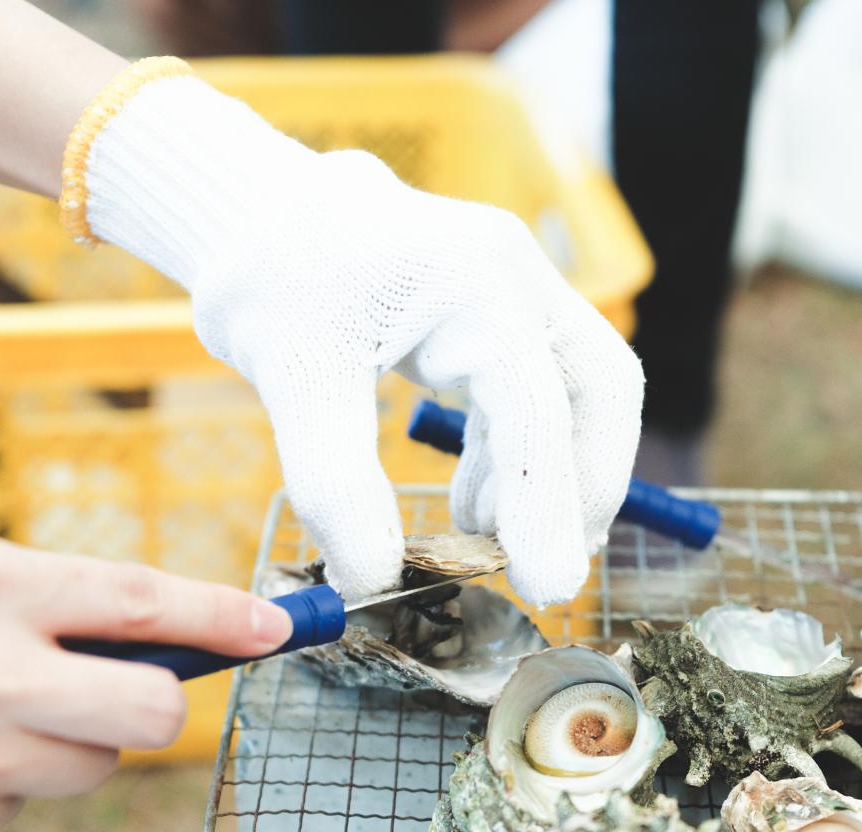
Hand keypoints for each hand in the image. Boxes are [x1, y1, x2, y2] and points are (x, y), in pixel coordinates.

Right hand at [0, 526, 289, 831]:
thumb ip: (27, 589)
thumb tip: (145, 624)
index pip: (135, 602)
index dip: (221, 618)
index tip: (279, 629)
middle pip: (149, 714)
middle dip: (152, 707)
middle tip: (115, 696)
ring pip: (91, 769)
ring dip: (60, 746)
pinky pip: (23, 810)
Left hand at [78, 69, 644, 605]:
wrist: (259, 216)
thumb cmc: (274, 282)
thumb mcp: (290, 379)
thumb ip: (334, 483)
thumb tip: (375, 579)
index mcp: (473, 282)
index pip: (536, 406)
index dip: (546, 503)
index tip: (546, 586)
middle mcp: (515, 277)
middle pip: (601, 390)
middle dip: (583, 486)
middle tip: (546, 570)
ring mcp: (518, 289)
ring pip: (581, 392)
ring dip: (551, 476)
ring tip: (488, 542)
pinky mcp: (502, 313)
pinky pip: (540, 390)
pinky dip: (519, 455)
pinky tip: (473, 503)